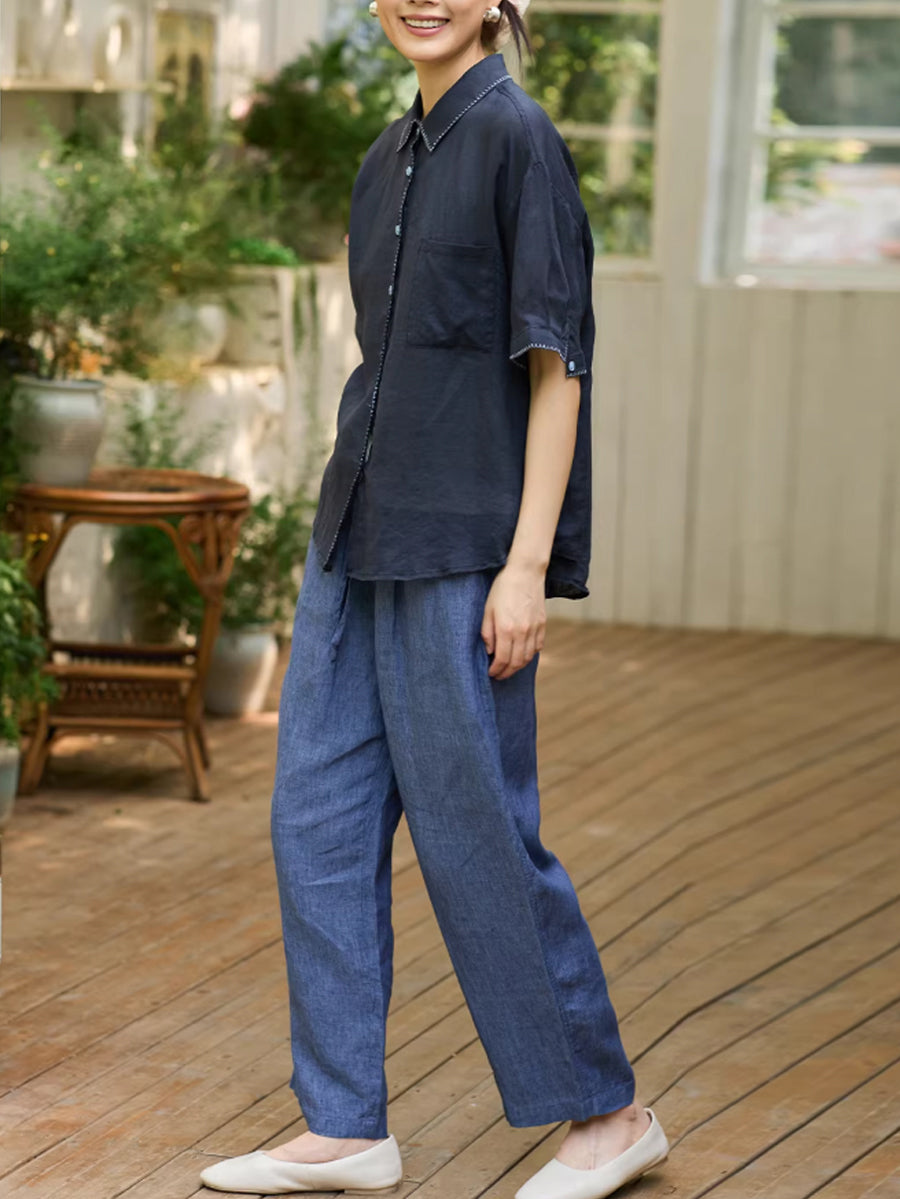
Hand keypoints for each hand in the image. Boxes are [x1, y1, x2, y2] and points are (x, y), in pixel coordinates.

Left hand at [481, 559, 546, 679]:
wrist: (525, 572)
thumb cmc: (502, 589)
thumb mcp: (487, 609)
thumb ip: (487, 633)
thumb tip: (489, 651)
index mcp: (506, 628)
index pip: (502, 659)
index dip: (496, 670)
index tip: (491, 673)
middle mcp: (522, 632)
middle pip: (516, 662)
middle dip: (506, 672)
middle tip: (499, 675)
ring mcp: (534, 629)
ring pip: (528, 657)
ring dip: (518, 667)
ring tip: (509, 668)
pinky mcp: (542, 624)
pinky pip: (538, 647)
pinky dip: (530, 655)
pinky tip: (522, 655)